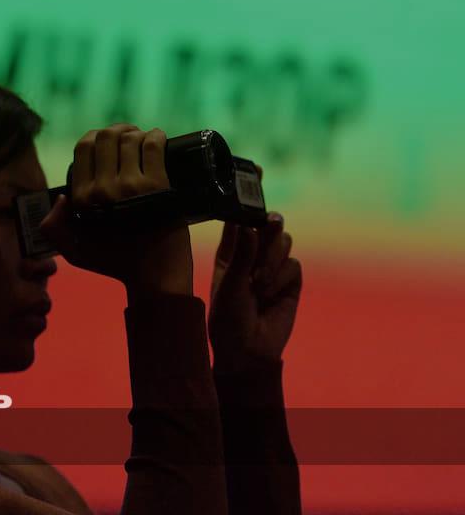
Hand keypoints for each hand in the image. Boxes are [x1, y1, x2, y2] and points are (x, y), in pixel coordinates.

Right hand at [39, 123, 193, 296]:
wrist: (154, 276)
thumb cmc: (116, 263)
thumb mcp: (74, 252)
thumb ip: (53, 228)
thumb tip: (61, 197)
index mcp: (81, 200)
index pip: (83, 148)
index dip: (95, 137)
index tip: (107, 141)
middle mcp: (102, 190)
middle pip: (106, 138)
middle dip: (116, 131)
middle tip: (127, 136)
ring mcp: (131, 186)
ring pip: (130, 139)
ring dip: (137, 133)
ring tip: (143, 139)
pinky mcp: (158, 186)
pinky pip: (153, 146)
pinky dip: (156, 136)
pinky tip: (158, 138)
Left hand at [209, 205, 302, 373]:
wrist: (249, 351)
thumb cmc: (228, 319)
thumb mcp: (230, 285)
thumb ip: (242, 256)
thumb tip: (249, 226)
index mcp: (230, 251)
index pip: (240, 217)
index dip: (248, 195)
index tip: (259, 171)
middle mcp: (252, 254)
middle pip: (267, 224)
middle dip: (269, 225)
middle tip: (269, 225)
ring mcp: (272, 266)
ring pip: (282, 242)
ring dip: (272, 260)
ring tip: (258, 285)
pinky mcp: (290, 280)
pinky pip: (293, 264)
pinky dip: (281, 278)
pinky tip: (269, 295)